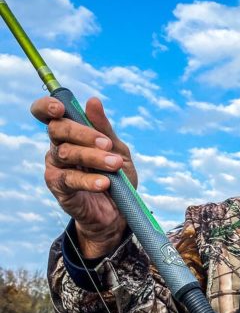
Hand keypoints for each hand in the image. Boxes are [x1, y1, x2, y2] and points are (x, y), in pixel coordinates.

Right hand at [32, 96, 136, 258]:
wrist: (119, 211)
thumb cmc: (117, 176)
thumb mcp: (117, 150)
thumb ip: (105, 129)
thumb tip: (93, 101)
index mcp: (70, 134)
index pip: (49, 114)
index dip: (48, 107)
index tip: (61, 108)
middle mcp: (58, 147)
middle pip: (58, 130)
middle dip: (84, 134)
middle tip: (107, 144)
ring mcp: (56, 167)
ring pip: (66, 153)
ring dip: (94, 158)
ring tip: (115, 165)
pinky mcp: (59, 188)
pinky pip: (70, 179)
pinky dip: (89, 180)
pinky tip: (105, 183)